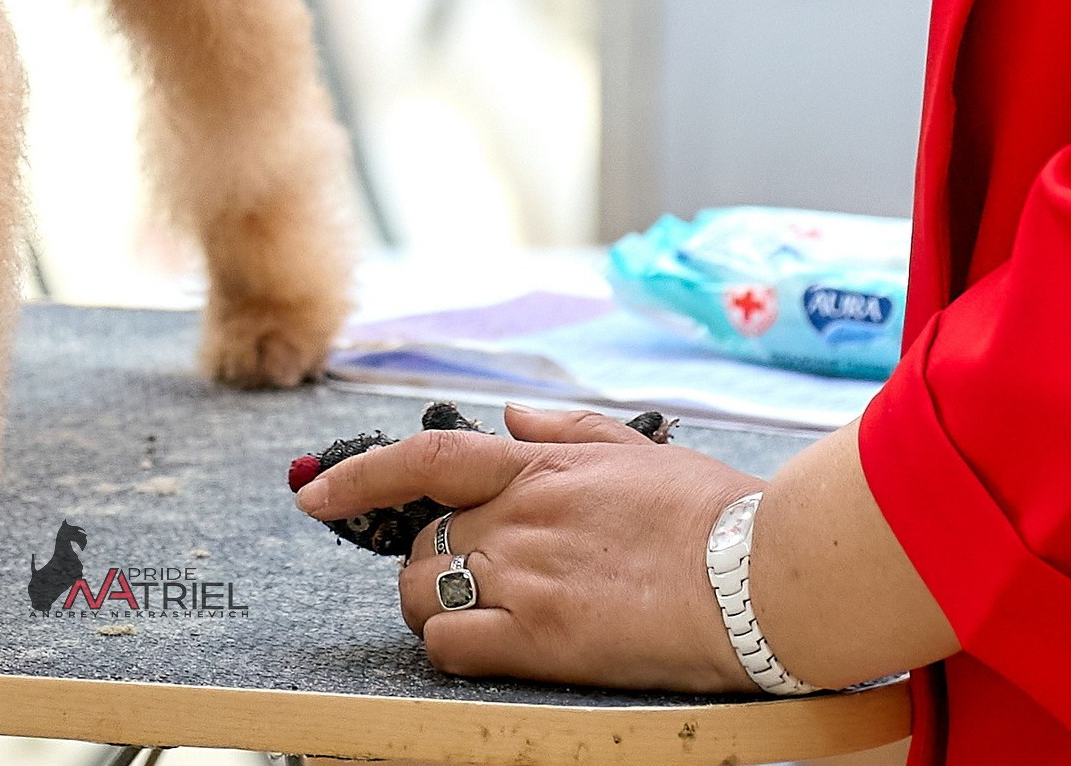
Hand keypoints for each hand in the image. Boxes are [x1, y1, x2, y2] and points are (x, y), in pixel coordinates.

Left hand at [295, 406, 754, 691]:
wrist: (758, 575)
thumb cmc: (711, 514)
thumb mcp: (634, 449)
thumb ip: (562, 432)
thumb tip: (512, 420)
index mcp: (537, 466)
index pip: (422, 459)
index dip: (359, 476)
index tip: (312, 491)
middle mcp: (517, 516)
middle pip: (421, 542)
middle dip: (432, 561)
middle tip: (477, 578)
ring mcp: (524, 577)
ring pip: (425, 594)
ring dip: (438, 605)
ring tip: (491, 614)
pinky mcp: (541, 640)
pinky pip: (453, 648)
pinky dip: (456, 650)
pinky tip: (492, 648)